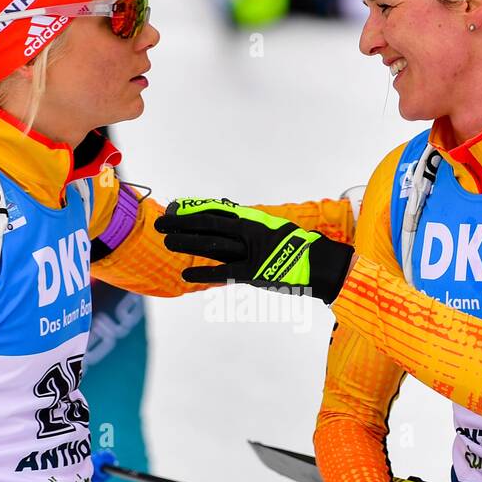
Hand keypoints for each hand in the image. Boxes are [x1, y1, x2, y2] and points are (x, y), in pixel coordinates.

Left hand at [154, 198, 353, 302]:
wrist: (320, 264)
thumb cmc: (296, 250)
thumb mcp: (272, 233)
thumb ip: (250, 231)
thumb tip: (230, 228)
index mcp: (253, 222)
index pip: (217, 212)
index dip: (194, 210)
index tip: (176, 207)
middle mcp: (249, 233)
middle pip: (209, 225)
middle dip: (183, 223)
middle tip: (161, 222)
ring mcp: (251, 252)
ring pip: (212, 244)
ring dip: (187, 242)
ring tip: (167, 241)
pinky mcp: (254, 272)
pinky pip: (224, 271)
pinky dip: (204, 273)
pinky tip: (186, 274)